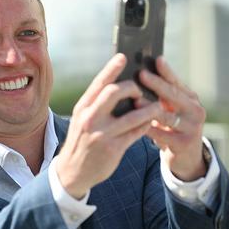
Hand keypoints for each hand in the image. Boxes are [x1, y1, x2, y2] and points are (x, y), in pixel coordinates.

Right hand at [55, 54, 161, 198]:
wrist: (71, 172)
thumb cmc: (81, 141)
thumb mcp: (81, 119)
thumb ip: (96, 104)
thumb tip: (119, 87)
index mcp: (82, 108)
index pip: (98, 83)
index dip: (111, 68)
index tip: (123, 57)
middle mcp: (90, 118)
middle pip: (114, 92)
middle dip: (132, 87)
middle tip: (139, 90)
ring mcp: (102, 134)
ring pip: (132, 115)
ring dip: (149, 109)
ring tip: (157, 106)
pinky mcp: (113, 149)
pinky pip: (136, 133)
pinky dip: (145, 126)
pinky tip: (149, 123)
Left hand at [139, 56, 206, 180]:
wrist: (186, 158)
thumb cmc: (172, 128)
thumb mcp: (172, 110)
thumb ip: (162, 96)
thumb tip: (141, 74)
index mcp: (191, 99)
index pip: (177, 82)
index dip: (167, 71)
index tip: (156, 59)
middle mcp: (195, 110)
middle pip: (173, 95)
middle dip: (156, 84)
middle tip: (141, 74)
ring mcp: (192, 127)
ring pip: (167, 115)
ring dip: (150, 107)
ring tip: (136, 100)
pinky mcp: (184, 144)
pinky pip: (162, 135)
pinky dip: (148, 129)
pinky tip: (135, 124)